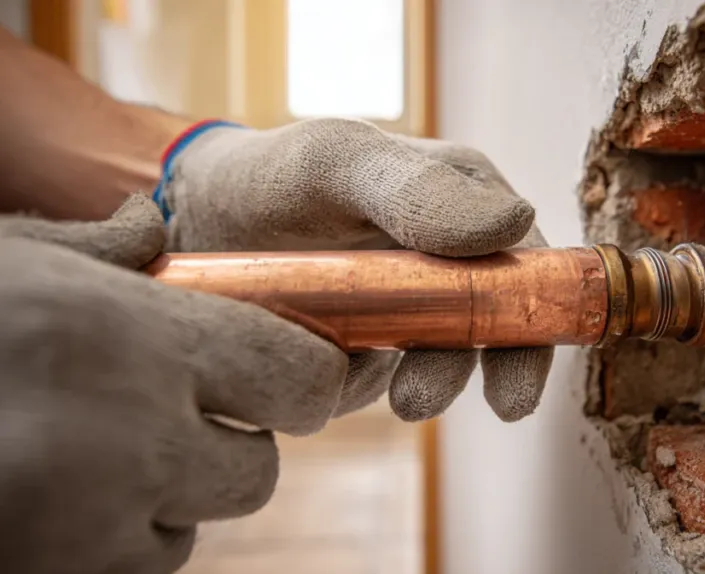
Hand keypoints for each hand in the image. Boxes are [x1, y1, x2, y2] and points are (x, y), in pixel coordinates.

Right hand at [0, 195, 349, 573]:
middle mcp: (126, 440)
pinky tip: (51, 494)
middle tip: (174, 407)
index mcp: (130, 338)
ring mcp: (86, 529)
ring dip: (167, 496)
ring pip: (192, 526)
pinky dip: (114, 540)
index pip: (300, 376)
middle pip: (257, 467)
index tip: (289, 372)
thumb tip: (154, 226)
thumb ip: (101, 252)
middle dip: (230, 441)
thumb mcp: (7, 262)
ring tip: (84, 447)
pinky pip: (134, 565)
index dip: (305, 376)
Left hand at [161, 119, 553, 421]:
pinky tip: (339, 376)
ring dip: (432, 383)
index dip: (536, 316)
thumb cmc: (272, 176)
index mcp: (465, 197)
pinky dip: (378, 389)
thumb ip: (417, 189)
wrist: (196, 223)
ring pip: (450, 359)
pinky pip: (395, 379)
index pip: (529, 262)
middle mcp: (451, 252)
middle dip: (482, 366)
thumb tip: (516, 225)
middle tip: (443, 400)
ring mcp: (417, 304)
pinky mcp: (379, 344)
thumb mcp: (336, 163)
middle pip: (501, 322)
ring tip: (397, 396)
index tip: (516, 372)